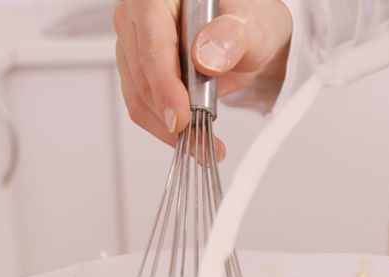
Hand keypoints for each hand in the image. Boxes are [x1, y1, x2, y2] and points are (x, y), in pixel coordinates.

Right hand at [113, 0, 292, 158]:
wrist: (251, 38)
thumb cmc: (248, 22)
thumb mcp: (252, 25)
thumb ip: (231, 37)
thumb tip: (205, 57)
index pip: (152, 42)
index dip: (164, 84)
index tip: (181, 116)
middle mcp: (139, 19)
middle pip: (141, 75)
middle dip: (170, 113)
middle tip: (202, 139)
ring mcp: (136, 47)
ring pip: (139, 97)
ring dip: (169, 128)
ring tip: (203, 145)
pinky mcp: (141, 74)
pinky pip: (146, 107)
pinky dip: (168, 129)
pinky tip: (193, 139)